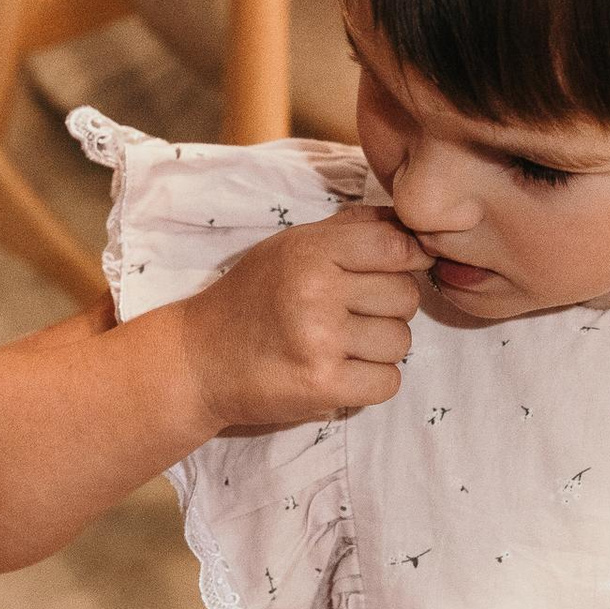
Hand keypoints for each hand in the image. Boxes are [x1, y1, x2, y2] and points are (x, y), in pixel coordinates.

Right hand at [180, 207, 428, 432]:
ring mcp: (320, 341)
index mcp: (309, 251)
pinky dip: (371, 382)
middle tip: (351, 315)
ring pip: (401, 342)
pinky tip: (341, 372)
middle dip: (389, 308)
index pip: (396, 247)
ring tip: (340, 345)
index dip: (410, 259)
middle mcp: (316, 292)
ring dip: (379, 349)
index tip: (398, 271)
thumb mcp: (290, 246)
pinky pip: (388, 383)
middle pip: (406, 297)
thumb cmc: (251, 298)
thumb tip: (408, 223)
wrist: (199, 360)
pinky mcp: (322, 385)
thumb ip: (349, 229)